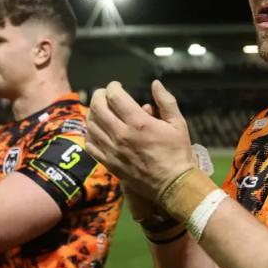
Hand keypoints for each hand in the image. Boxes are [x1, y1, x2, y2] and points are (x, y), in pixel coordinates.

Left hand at [85, 80, 195, 200]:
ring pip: (91, 125)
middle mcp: (121, 135)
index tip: (117, 86)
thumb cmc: (178, 152)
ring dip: (92, 112)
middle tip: (104, 93)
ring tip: (99, 108)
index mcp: (139, 123)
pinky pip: (90, 144)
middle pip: (98, 108)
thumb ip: (166, 101)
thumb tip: (156, 83)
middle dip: (98, 95)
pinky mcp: (109, 163)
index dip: (113, 87)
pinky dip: (89, 132)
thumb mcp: (178, 123)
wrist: (172, 184)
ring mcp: (112, 150)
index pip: (115, 97)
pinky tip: (96, 129)